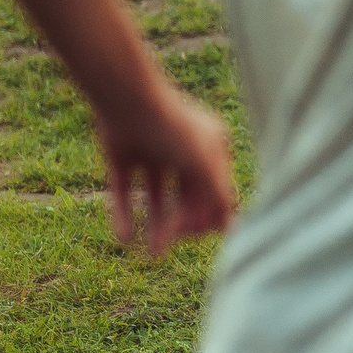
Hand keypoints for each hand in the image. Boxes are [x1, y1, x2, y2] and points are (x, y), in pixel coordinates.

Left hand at [98, 84, 236, 255]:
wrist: (128, 100)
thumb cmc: (174, 130)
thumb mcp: (204, 166)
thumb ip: (217, 196)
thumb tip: (232, 228)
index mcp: (208, 147)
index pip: (214, 190)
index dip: (209, 215)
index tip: (201, 234)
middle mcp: (181, 149)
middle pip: (186, 195)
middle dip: (181, 223)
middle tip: (172, 240)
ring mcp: (150, 152)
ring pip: (155, 197)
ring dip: (156, 225)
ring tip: (151, 253)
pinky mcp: (121, 156)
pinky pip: (124, 192)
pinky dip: (123, 215)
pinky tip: (125, 238)